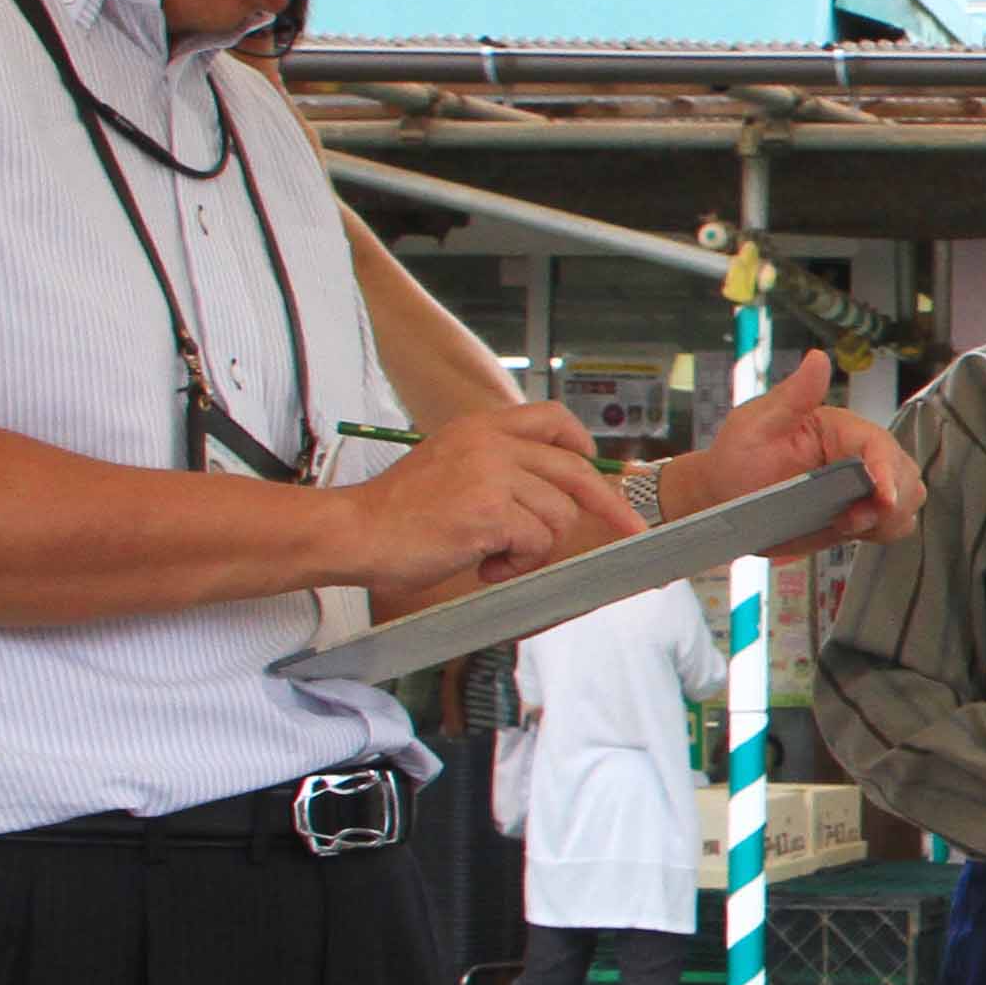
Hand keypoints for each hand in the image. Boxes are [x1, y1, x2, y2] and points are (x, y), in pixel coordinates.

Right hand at [343, 402, 636, 597]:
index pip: (551, 418)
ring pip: (557, 516)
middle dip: (611, 505)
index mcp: (480, 427)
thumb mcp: (449, 465)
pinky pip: (536, 542)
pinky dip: (517, 564)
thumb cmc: (397, 512)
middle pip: (576, 470)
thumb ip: (496, 465)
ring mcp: (492, 475)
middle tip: (631, 530)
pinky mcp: (490, 511)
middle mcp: (490, 443)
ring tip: (493, 555)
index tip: (599, 467)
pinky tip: (484, 566)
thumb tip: (548, 487)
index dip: (583, 444)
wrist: (354, 531)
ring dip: (534, 547)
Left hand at [676, 352, 923, 553]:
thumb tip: (818, 359)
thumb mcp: (755, 424)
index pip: (878, 445)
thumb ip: (792, 396)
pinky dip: (883, 532)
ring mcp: (860, 488)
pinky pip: (892, 524)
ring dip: (889, 518)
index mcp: (839, 429)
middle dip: (893, 500)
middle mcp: (857, 455)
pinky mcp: (857, 515)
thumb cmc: (735, 458)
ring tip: (849, 525)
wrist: (721, 500)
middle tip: (853, 519)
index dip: (887, 471)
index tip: (882, 497)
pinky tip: (851, 530)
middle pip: (905, 474)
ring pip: (907, 499)